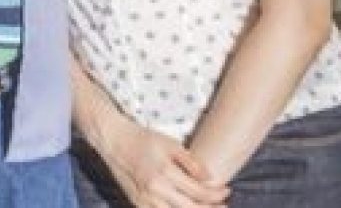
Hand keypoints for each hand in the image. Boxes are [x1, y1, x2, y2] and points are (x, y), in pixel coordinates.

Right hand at [100, 119, 228, 207]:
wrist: (113, 141)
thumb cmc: (142, 139)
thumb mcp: (171, 144)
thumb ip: (192, 163)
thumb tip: (211, 179)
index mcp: (164, 172)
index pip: (199, 192)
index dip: (216, 195)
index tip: (226, 191)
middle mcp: (154, 189)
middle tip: (222, 206)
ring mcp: (144, 199)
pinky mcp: (137, 203)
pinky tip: (183, 207)